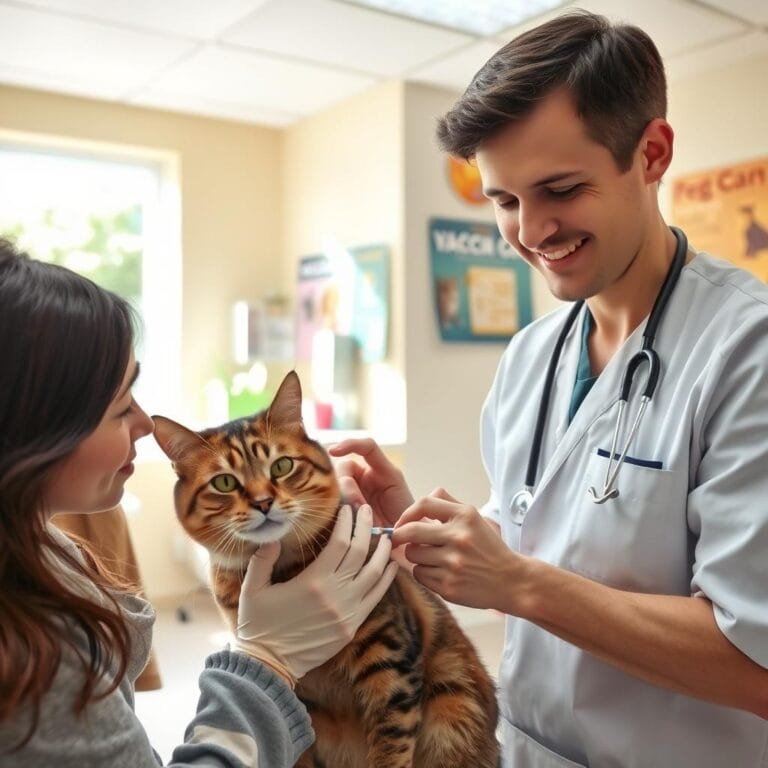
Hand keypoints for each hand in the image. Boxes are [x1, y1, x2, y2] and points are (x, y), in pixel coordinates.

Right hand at [234, 505, 398, 685]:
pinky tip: (391, 566)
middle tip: (368, 510)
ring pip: (374, 574)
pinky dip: (386, 579)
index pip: (339, 542)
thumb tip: (274, 535)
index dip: (346, 522)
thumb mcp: (252, 588)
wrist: (268, 666)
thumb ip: (263, 559)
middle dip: (366, 528)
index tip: (347, 508)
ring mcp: (347, 612)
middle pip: (360, 552)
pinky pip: (376, 598)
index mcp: (313, 581)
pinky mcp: (352, 627)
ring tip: (386, 535)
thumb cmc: (257, 625)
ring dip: (382, 552)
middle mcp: (335, 594)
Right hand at [328, 438, 413, 527]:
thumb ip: (386, 481)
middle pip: (344, 469)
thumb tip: (360, 487)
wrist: (406, 544)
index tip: (333, 451)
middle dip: (348, 487)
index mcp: (382, 470)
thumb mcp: (402, 499)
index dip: (349, 444)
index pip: (365, 447)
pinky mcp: (345, 511)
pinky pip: (334, 506)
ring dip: (344, 501)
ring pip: (337, 487)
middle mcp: (365, 478)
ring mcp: (353, 493)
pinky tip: (346, 523)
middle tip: (360, 507)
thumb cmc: (409, 519)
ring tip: (359, 519)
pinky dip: (337, 513)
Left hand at [391, 487, 514, 609]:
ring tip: (431, 557)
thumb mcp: (475, 518)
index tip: (401, 522)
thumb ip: (449, 503)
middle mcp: (459, 538)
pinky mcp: (449, 586)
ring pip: (412, 555)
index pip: (425, 504)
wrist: (511, 580)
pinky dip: (424, 573)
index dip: (407, 513)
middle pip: (410, 531)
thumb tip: (426, 495)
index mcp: (466, 516)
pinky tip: (439, 572)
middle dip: (399, 535)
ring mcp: (453, 563)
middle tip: (397, 539)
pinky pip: (420, 574)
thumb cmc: (488, 548)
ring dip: (415, 556)